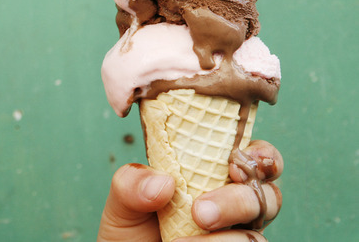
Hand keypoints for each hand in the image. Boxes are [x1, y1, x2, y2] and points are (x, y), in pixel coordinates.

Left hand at [97, 141, 282, 241]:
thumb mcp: (123, 202)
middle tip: (200, 212)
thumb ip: (132, 183)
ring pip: (255, 234)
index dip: (260, 155)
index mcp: (214, 175)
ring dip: (223, 238)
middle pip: (266, 195)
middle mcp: (235, 205)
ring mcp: (237, 235)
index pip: (254, 156)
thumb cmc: (132, 230)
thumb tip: (164, 182)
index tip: (235, 163)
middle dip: (238, 201)